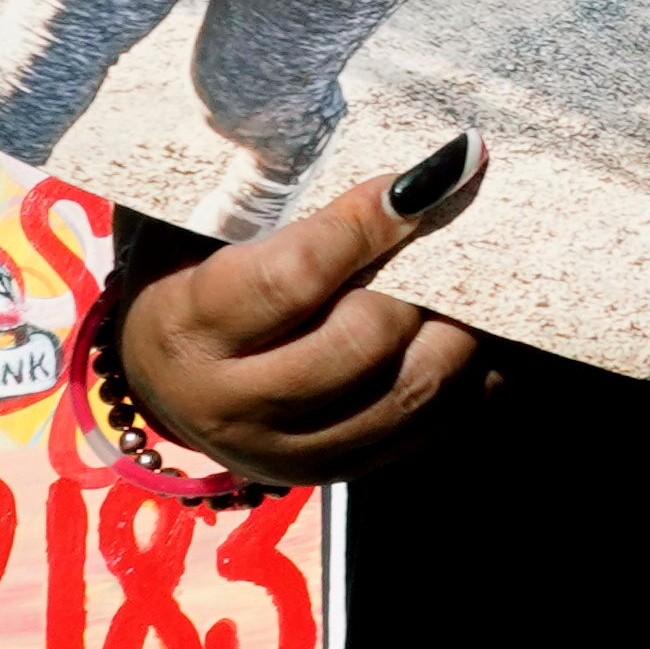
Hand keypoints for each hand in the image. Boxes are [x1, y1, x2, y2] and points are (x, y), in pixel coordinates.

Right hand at [111, 134, 491, 485]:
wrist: (170, 379)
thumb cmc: (196, 277)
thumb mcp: (210, 232)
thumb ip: (286, 202)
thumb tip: (408, 174)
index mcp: (189, 330)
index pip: (295, 277)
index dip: (367, 225)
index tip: (421, 182)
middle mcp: (233, 407)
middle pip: (360, 343)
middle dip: (418, 286)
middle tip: (454, 240)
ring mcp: (289, 454)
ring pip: (405, 394)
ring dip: (458, 333)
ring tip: (476, 286)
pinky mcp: (336, 474)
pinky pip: (428, 430)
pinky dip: (469, 380)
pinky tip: (479, 335)